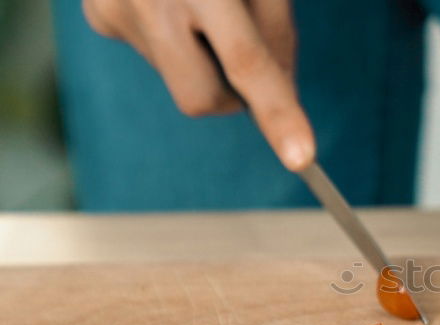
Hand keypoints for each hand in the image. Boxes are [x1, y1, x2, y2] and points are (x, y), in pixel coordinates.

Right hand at [83, 0, 313, 170]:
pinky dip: (176, 41)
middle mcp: (153, 0)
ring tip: (203, 6)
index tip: (302, 157)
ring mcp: (117, 11)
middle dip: (232, 97)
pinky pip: (154, 56)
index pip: (247, 62)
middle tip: (244, 60)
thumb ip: (277, 36)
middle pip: (202, 98)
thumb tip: (282, 99)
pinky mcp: (100, 16)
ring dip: (203, 59)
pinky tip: (170, 2)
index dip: (278, 112)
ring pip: (180, 81)